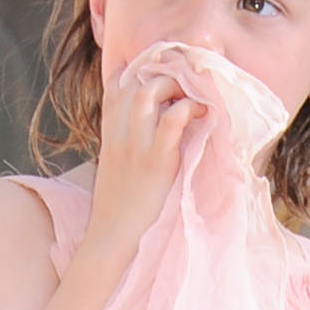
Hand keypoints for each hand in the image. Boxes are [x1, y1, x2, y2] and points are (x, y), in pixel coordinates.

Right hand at [87, 54, 202, 256]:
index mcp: (109, 133)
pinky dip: (188, 111)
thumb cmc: (120, 210)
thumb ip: (127, 144)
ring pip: (148, 92)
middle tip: (185, 86)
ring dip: (174, 87)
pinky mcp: (155, 162)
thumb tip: (155, 130)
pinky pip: (171, 122)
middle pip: (134, 80)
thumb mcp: (116, 169)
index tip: (161, 75)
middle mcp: (118, 133)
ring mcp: (135, 146)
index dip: (138, 70)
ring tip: (193, 97)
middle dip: (161, 74)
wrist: (112, 239)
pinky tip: (200, 114)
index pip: (116, 83)